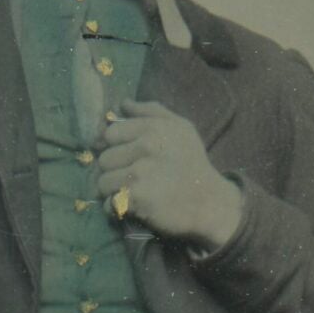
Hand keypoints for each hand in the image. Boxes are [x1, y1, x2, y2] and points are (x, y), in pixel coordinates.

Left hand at [97, 99, 242, 251]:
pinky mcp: (137, 198)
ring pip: (102, 182)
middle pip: (104, 159)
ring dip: (114, 190)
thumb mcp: (181, 128)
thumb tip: (123, 103)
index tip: (132, 157)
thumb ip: (151, 111)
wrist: (210, 203)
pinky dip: (116, 208)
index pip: (110, 134)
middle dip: (115, 170)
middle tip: (137, 177)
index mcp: (153, 127)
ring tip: (135, 191)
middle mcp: (146, 146)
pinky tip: (133, 206)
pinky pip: (108, 203)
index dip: (117, 147)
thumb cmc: (192, 163)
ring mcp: (140, 173)